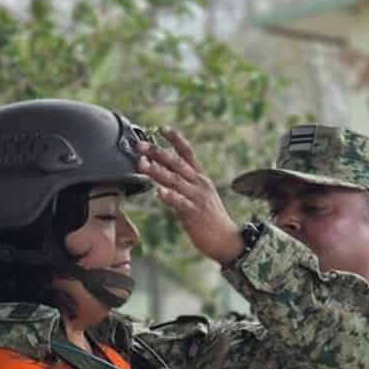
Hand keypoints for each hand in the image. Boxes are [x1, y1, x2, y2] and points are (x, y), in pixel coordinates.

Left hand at [139, 127, 247, 266]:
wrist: (227, 240)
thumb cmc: (210, 219)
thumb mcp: (199, 195)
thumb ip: (183, 184)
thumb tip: (162, 174)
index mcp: (200, 178)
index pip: (187, 153)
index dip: (175, 140)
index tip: (161, 128)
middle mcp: (199, 184)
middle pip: (177, 163)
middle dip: (158, 152)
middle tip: (140, 145)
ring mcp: (197, 197)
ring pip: (174, 180)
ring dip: (157, 171)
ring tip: (142, 164)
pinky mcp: (194, 213)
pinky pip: (180, 202)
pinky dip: (169, 196)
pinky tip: (159, 192)